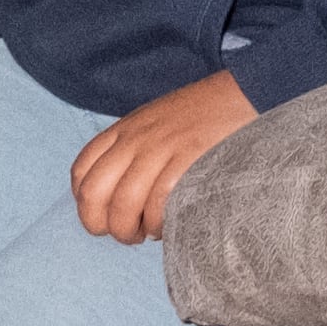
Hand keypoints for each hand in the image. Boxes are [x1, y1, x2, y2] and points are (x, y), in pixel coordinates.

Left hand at [69, 67, 257, 243]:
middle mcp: (135, 139)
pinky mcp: (186, 161)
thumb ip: (132, 151)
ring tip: (146, 233)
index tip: (103, 217)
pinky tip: (168, 225)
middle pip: (94, 194)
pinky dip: (158, 224)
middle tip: (124, 233)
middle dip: (102, 224)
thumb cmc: (202, 116)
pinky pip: (159, 205)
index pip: (81, 172)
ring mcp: (160, 149)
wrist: (245, 92)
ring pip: (123, 205)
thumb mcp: (154, 123)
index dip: (86, 204)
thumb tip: (117, 199)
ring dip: (130, 231)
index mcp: (124, 129)